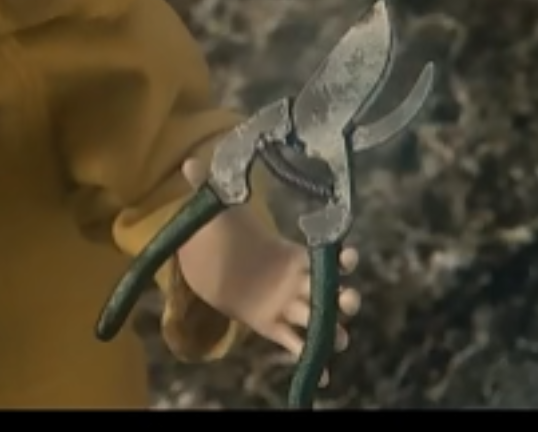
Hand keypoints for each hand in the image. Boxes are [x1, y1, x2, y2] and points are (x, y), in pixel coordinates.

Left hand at [175, 158, 361, 383]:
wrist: (210, 263)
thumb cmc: (221, 233)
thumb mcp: (215, 209)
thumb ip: (206, 184)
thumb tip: (188, 160)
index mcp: (289, 253)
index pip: (323, 255)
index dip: (340, 257)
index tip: (349, 257)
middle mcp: (295, 281)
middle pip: (330, 291)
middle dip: (345, 297)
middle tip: (349, 301)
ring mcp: (287, 306)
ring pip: (319, 320)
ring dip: (332, 331)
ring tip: (337, 341)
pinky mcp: (272, 327)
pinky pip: (295, 345)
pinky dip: (309, 359)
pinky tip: (319, 376)